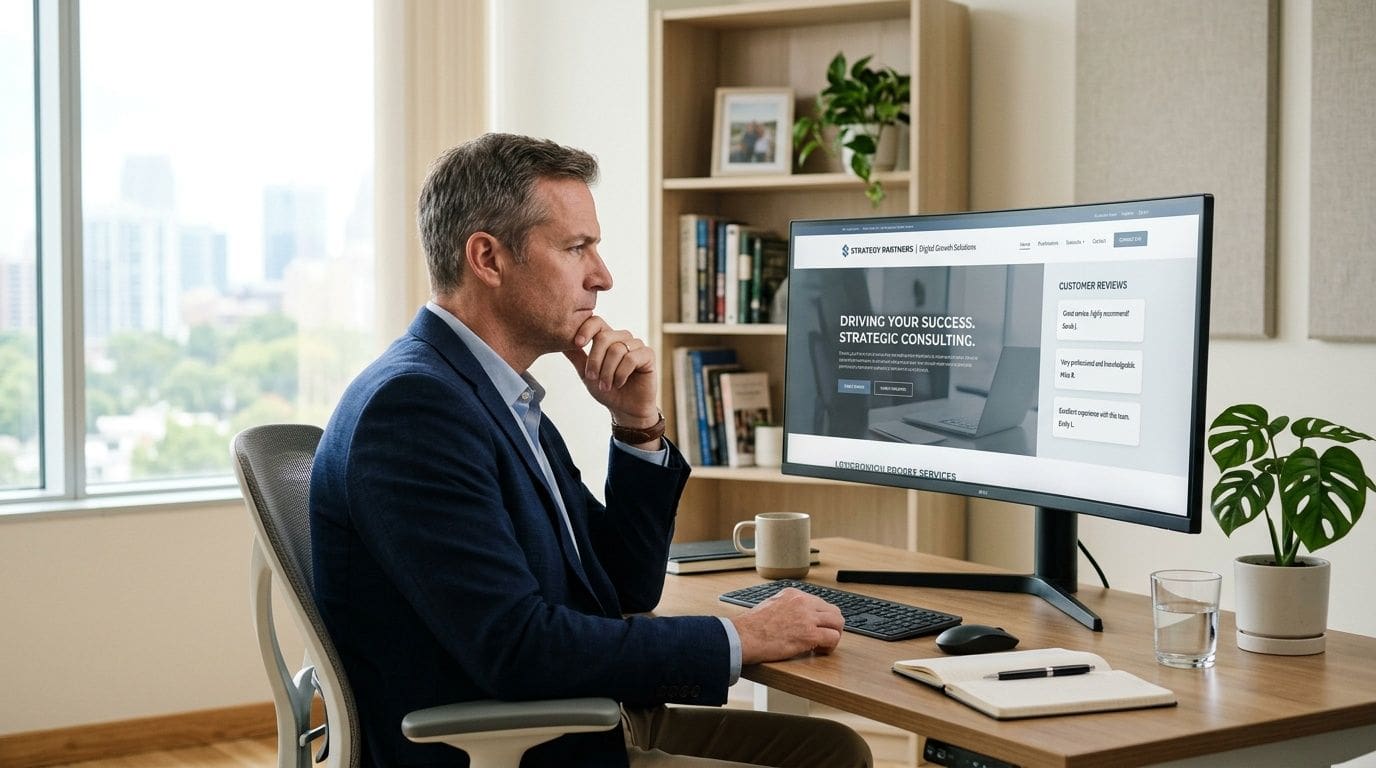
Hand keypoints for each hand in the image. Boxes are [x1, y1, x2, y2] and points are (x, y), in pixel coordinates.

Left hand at [562, 315, 657, 426]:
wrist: (625, 410)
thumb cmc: (607, 391)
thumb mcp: (586, 373)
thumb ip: (576, 356)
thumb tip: (558, 341)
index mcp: (607, 338)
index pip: (596, 321)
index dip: (586, 329)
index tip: (577, 344)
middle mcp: (622, 338)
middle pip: (604, 336)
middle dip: (595, 360)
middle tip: (592, 377)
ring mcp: (636, 345)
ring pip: (617, 349)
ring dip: (608, 371)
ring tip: (606, 385)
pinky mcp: (648, 355)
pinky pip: (631, 358)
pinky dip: (621, 373)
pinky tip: (619, 383)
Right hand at [730, 588, 844, 664]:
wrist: (744, 636)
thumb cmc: (751, 626)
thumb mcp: (770, 604)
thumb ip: (786, 606)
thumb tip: (793, 616)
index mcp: (794, 595)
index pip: (820, 603)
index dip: (821, 618)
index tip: (817, 626)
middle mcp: (803, 602)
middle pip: (833, 611)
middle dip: (832, 625)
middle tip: (825, 636)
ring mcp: (807, 618)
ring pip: (838, 623)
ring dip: (834, 635)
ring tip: (824, 645)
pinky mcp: (809, 634)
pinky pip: (833, 638)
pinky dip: (830, 646)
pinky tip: (820, 650)